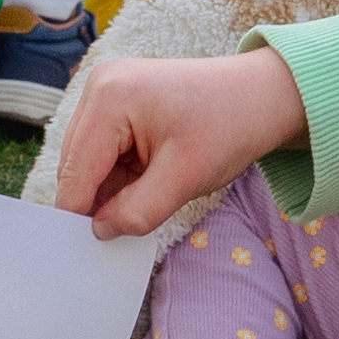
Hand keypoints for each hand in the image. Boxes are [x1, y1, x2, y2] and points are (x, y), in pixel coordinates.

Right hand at [49, 47, 306, 236]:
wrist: (263, 95)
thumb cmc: (230, 126)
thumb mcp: (184, 179)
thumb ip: (137, 211)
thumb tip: (100, 232)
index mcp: (109, 98)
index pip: (75, 172)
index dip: (79, 215)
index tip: (87, 251)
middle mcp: (99, 86)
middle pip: (76, 164)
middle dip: (98, 199)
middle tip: (126, 228)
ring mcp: (107, 90)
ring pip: (89, 160)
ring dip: (111, 186)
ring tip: (151, 194)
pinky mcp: (118, 100)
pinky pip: (105, 149)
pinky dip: (120, 173)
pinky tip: (148, 181)